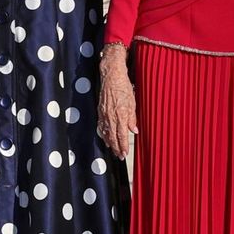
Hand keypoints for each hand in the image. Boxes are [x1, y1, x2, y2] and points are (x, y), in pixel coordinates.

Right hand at [97, 45, 137, 159]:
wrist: (111, 76)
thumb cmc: (124, 87)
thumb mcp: (132, 102)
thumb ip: (132, 118)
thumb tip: (134, 131)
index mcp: (120, 115)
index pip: (121, 135)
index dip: (123, 146)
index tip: (124, 154)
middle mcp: (110, 116)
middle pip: (113, 137)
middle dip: (116, 148)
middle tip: (119, 156)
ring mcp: (104, 114)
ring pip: (106, 133)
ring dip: (109, 143)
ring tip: (113, 150)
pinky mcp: (100, 111)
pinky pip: (101, 126)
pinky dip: (103, 134)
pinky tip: (105, 138)